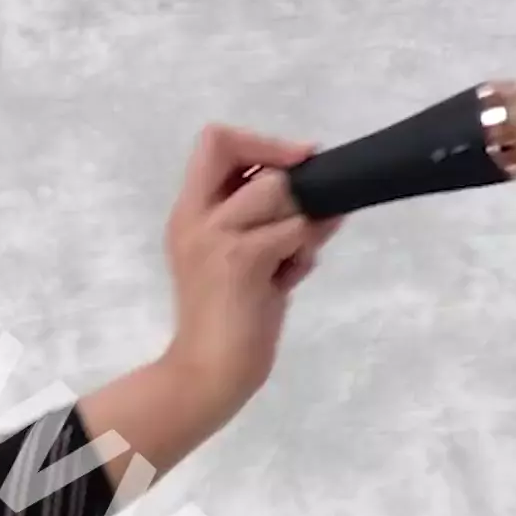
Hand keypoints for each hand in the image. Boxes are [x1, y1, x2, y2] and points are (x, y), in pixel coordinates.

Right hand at [159, 123, 343, 405]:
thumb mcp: (241, 262)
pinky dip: (304, 252)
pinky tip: (288, 280)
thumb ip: (266, 225)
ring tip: (295, 259)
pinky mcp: (240, 259)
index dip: (261, 142)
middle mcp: (195, 216)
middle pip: (248, 157)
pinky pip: (294, 230)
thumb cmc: (229, 324)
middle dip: (291, 183)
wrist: (208, 374)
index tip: (295, 163)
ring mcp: (215, 236)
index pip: (215, 141)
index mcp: (189, 212)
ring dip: (303, 223)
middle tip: (302, 221)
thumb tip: (326, 198)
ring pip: (278, 190)